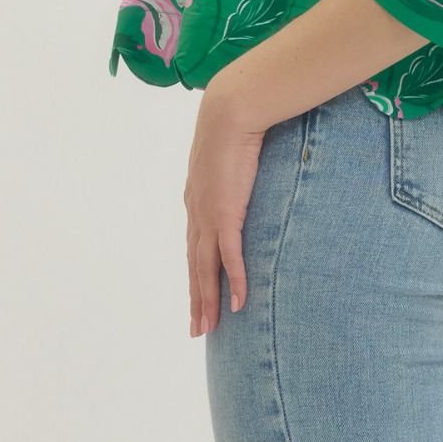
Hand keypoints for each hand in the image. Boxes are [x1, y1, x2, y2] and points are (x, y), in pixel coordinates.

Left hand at [183, 83, 265, 336]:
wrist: (230, 112)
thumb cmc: (234, 123)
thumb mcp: (232, 152)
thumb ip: (236, 168)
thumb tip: (247, 168)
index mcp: (197, 198)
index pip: (195, 245)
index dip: (196, 274)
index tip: (198, 296)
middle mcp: (197, 212)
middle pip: (195, 265)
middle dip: (196, 299)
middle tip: (198, 329)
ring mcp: (209, 214)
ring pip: (205, 268)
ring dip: (207, 300)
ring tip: (209, 328)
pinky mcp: (226, 213)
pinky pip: (229, 255)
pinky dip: (232, 280)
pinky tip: (237, 303)